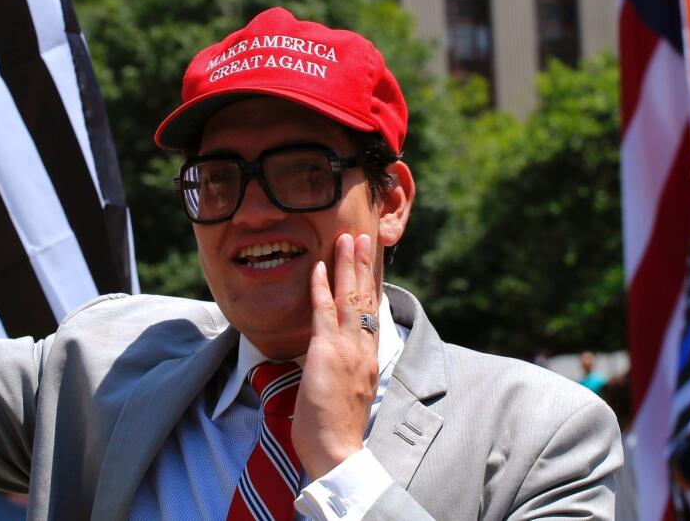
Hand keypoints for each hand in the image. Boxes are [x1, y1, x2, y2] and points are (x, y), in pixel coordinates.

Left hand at [292, 233, 380, 479]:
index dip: (371, 285)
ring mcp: (347, 350)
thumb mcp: (348, 395)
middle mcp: (363, 349)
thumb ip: (345, 373)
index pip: (372, 313)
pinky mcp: (327, 353)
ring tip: (346, 239)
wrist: (338, 452)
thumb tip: (333, 362)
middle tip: (362, 237)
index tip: (370, 262)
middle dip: (363, 265)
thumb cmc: (337, 432)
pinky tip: (317, 268)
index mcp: (368, 359)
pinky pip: (323, 313)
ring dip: (347, 266)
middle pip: (366, 298)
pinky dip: (320, 288)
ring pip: (350, 298)